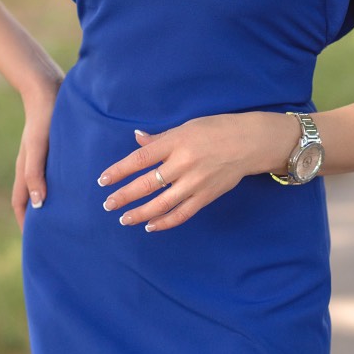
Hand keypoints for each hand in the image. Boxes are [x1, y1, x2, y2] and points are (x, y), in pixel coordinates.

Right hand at [11, 81, 59, 231]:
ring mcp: (45, 158)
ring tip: (72, 218)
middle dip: (41, 218)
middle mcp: (34, 166)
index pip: (22, 204)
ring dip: (54, 203)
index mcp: (25, 170)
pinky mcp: (57, 149)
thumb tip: (39, 205)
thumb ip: (36, 174)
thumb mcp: (38, 148)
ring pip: (47, 186)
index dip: (26, 223)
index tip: (35, 243)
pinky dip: (65, 185)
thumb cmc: (43, 119)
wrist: (48, 88)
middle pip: (34, 199)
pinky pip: (59, 173)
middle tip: (56, 237)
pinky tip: (82, 188)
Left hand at [99, 111, 297, 232]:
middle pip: (146, 184)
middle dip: (124, 196)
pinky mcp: (206, 196)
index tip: (103, 180)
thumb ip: (160, 138)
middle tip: (108, 204)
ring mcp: (195, 182)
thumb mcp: (186, 127)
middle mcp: (183, 163)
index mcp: (176, 142)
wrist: (249, 142)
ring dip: (140, 213)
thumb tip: (137, 139)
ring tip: (124, 219)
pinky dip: (165, 222)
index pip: (139, 159)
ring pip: (161, 203)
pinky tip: (150, 226)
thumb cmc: (216, 129)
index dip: (119, 171)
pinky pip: (182, 214)